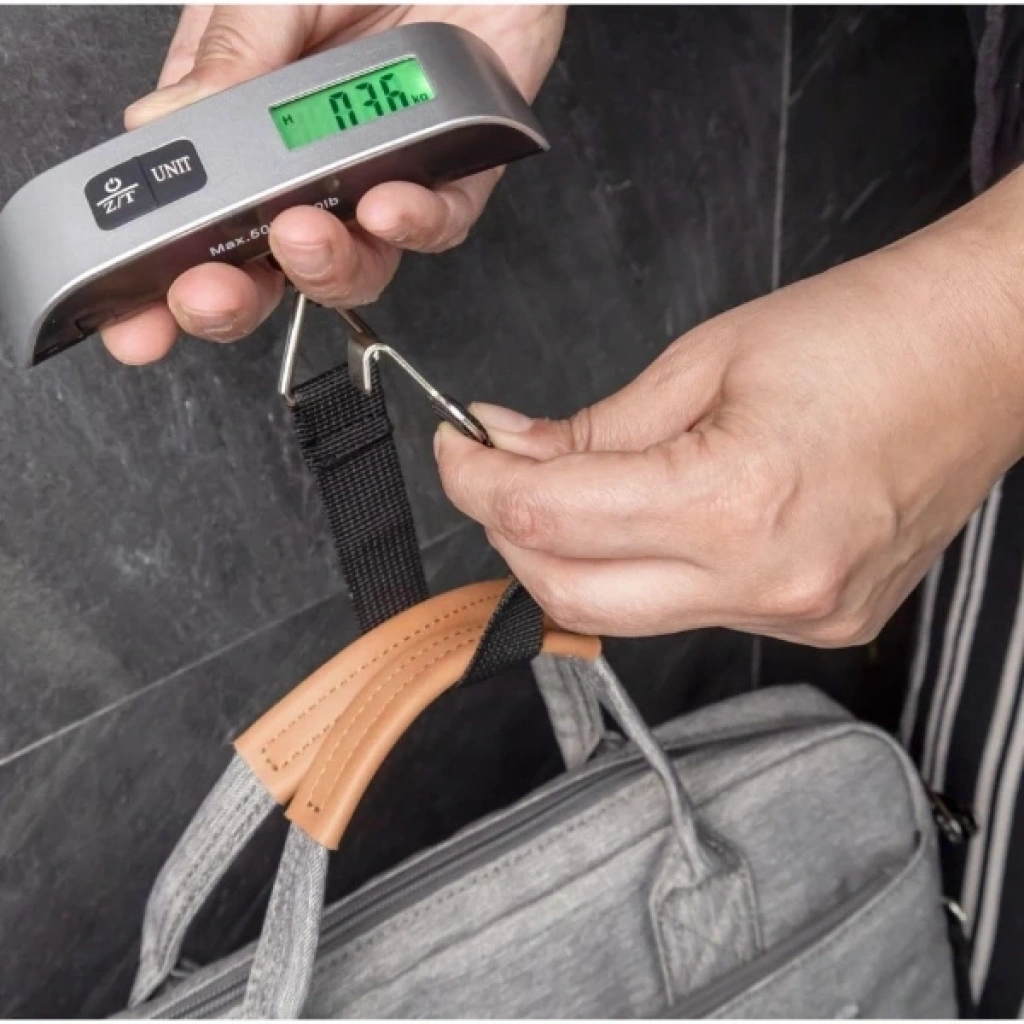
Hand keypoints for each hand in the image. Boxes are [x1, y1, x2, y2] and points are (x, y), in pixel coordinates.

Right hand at [101, 4, 565, 364]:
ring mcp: (378, 183)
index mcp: (247, 134)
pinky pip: (435, 225)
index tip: (135, 324)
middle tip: (208, 294)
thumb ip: (227, 56)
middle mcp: (313, 175)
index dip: (164, 283)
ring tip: (301, 232)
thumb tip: (160, 124)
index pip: (198, 226)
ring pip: (353, 268)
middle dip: (233, 300)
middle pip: (269, 272)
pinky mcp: (451, 180)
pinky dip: (410, 222)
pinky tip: (386, 203)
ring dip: (322, 266)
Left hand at [435, 167, 1023, 642]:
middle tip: (495, 477)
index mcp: (733, 502)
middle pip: (573, 596)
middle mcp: (768, 582)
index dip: (477, 485)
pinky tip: (651, 523)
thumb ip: (595, 426)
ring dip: (575, 558)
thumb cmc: (864, 331)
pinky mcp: (821, 626)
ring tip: (570, 493)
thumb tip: (514, 451)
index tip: (459, 452)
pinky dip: (650, 572)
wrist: (983, 352)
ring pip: (630, 616)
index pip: (551, 519)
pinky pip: (696, 613)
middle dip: (510, 535)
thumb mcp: (705, 358)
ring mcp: (800, 617)